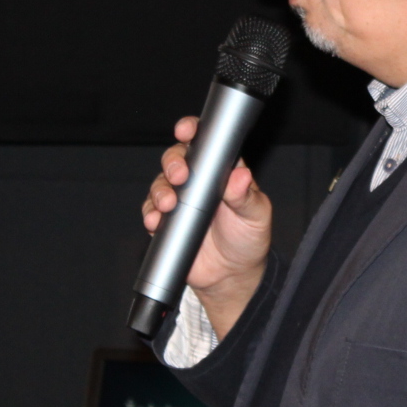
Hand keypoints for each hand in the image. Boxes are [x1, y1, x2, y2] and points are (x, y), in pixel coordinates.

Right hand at [142, 115, 270, 339]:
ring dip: (160, 190)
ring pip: (160, 184)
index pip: (205, 143)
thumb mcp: (256, 216)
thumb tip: (241, 175)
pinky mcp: (167, 222)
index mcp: (221, 170)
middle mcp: (197, 181)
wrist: (232, 275)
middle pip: (176, 159)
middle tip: (180, 175)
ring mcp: (180, 200)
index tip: (186, 131)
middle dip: (173, 163)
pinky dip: (150, 214)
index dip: (192, 131)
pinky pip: (151, 212)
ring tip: (168, 204)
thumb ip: (246, 196)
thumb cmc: (248, 238)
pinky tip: (156, 220)